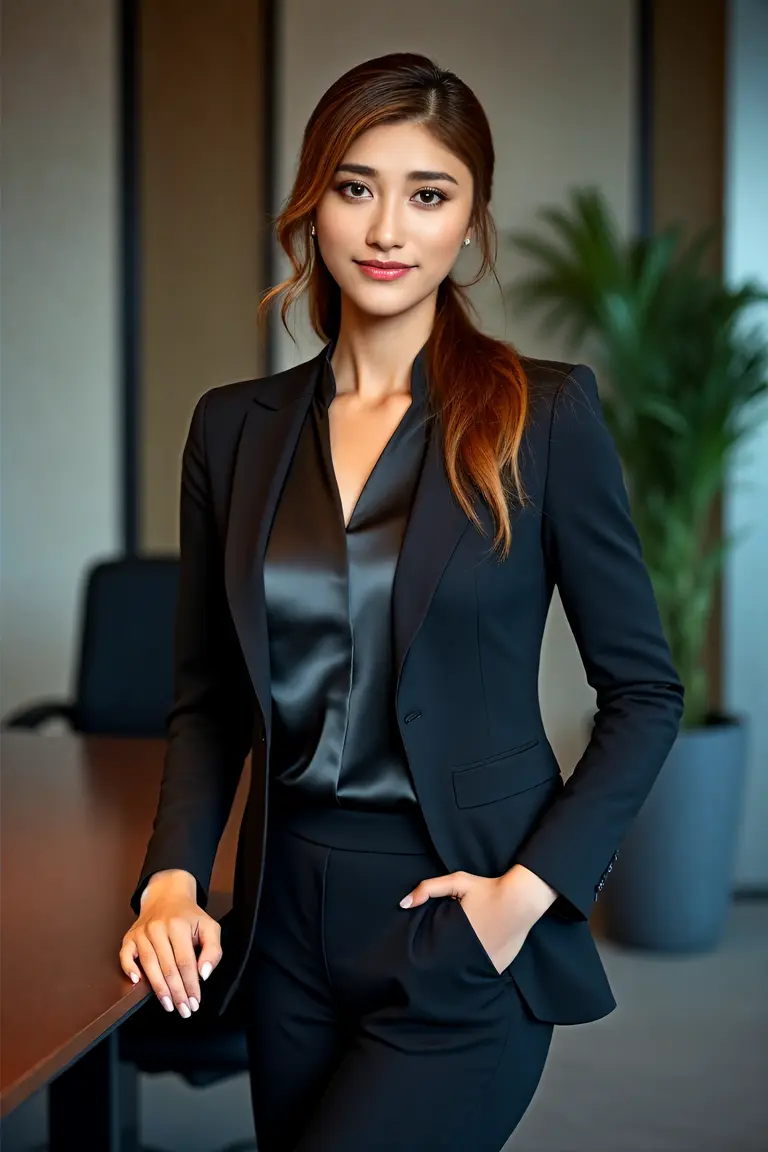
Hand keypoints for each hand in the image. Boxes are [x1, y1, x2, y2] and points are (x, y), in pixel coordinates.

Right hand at [119, 872, 221, 1016]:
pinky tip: (137, 983)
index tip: (195, 1002)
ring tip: (169, 1005)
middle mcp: (159, 928)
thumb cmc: (189, 917)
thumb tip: (203, 973)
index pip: (186, 962)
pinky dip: (129, 969)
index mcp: (180, 926)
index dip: (191, 985)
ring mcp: (142, 932)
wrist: (167, 897)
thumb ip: (213, 950)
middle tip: (184, 1010)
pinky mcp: (130, 937)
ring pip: (149, 966)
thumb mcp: (209, 928)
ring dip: (159, 990)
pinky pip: (125, 956)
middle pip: (168, 968)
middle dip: (177, 993)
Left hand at [399, 870, 533, 974]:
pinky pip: (481, 974)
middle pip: (447, 964)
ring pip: (464, 972)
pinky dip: (475, 972)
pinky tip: (468, 968)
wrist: (522, 899)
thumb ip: (428, 888)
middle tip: (434, 962)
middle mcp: (470, 952)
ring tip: (449, 967)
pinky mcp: (498, 967)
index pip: (434, 951)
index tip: (421, 955)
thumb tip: (403, 904)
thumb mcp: (457, 881)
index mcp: (456, 933)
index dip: (427, 953)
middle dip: (440, 963)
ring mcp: (486, 962)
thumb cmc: (487, 889)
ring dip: (457, 970)